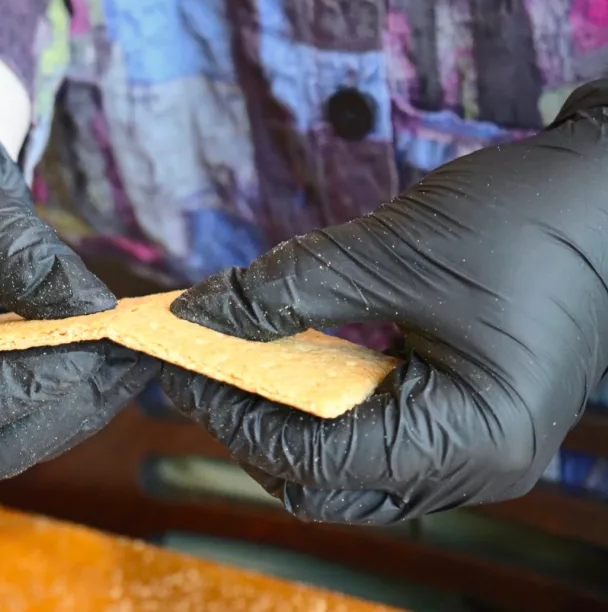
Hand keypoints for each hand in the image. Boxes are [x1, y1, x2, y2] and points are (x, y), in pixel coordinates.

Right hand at [0, 77, 156, 480]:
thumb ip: (16, 255)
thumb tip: (95, 312)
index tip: (75, 354)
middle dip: (54, 410)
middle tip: (125, 362)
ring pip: (7, 434)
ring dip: (76, 403)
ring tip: (137, 355)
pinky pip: (23, 400)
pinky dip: (73, 383)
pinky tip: (117, 349)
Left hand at [160, 80, 607, 522]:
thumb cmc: (522, 217)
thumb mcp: (389, 249)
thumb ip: (286, 289)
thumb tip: (200, 314)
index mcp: (469, 437)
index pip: (314, 458)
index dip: (234, 413)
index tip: (179, 367)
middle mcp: (478, 466)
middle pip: (325, 484)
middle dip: (254, 429)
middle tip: (204, 371)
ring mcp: (477, 450)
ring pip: (348, 471)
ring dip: (288, 423)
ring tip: (240, 365)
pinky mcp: (469, 422)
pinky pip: (377, 440)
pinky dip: (327, 409)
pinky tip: (295, 364)